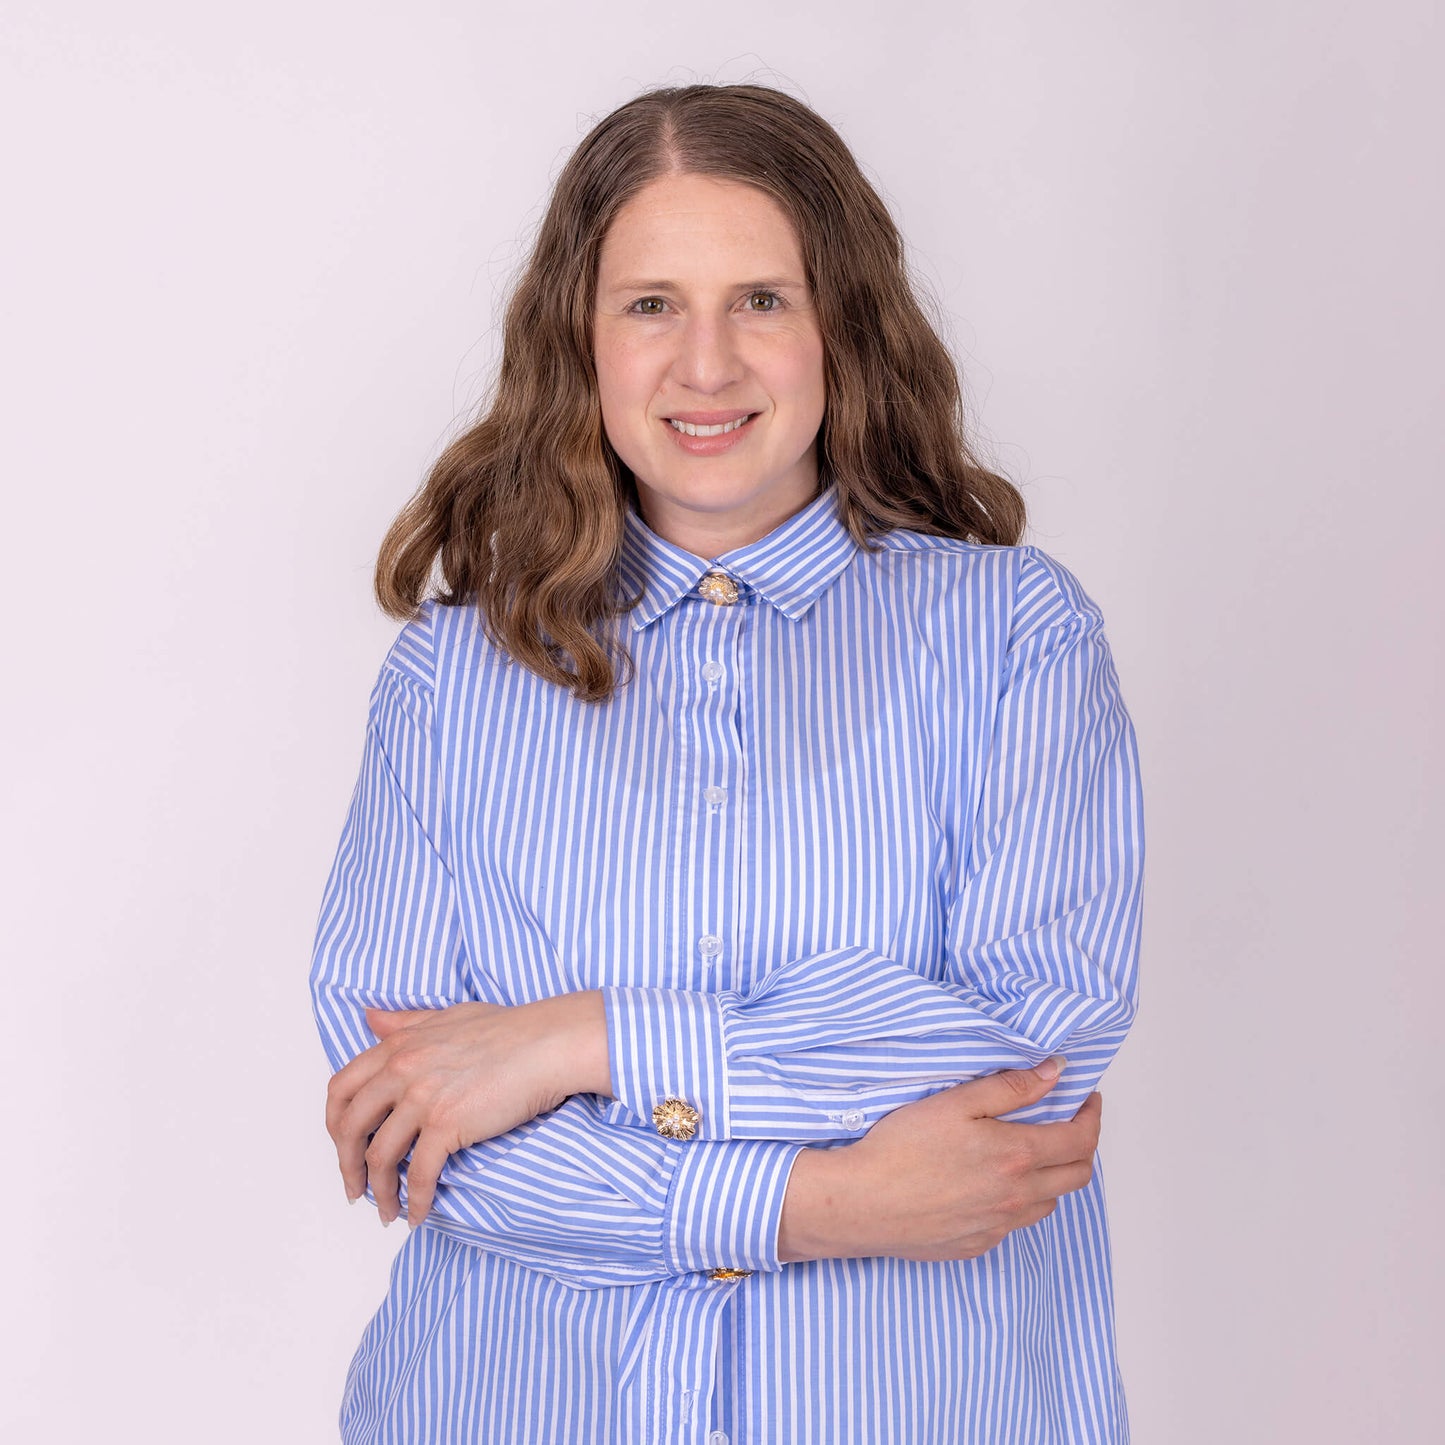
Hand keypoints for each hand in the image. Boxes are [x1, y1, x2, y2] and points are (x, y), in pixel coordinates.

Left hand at [325, 992, 611, 1226]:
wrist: (548, 1042)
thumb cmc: (508, 1028)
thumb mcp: (446, 1016)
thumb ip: (404, 1022)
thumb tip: (370, 1018)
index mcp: (398, 1046)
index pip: (342, 1088)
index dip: (335, 1123)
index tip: (343, 1144)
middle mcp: (402, 1070)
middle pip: (351, 1127)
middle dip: (346, 1164)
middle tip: (355, 1187)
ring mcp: (423, 1098)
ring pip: (379, 1156)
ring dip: (378, 1191)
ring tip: (386, 1210)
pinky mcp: (447, 1125)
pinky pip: (419, 1174)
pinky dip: (415, 1200)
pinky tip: (419, 1214)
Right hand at [777, 1058, 1100, 1262]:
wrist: (862, 1203)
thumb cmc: (901, 1148)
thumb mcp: (956, 1102)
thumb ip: (1011, 1087)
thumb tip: (1054, 1073)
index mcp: (1017, 1156)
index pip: (1080, 1140)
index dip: (1091, 1116)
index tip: (1086, 1099)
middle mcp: (1017, 1197)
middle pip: (1076, 1176)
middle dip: (1082, 1146)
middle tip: (1068, 1124)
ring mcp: (999, 1226)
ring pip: (1048, 1203)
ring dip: (1052, 1176)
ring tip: (1030, 1153)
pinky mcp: (977, 1244)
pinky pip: (1014, 1224)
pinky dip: (1018, 1201)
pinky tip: (993, 1184)